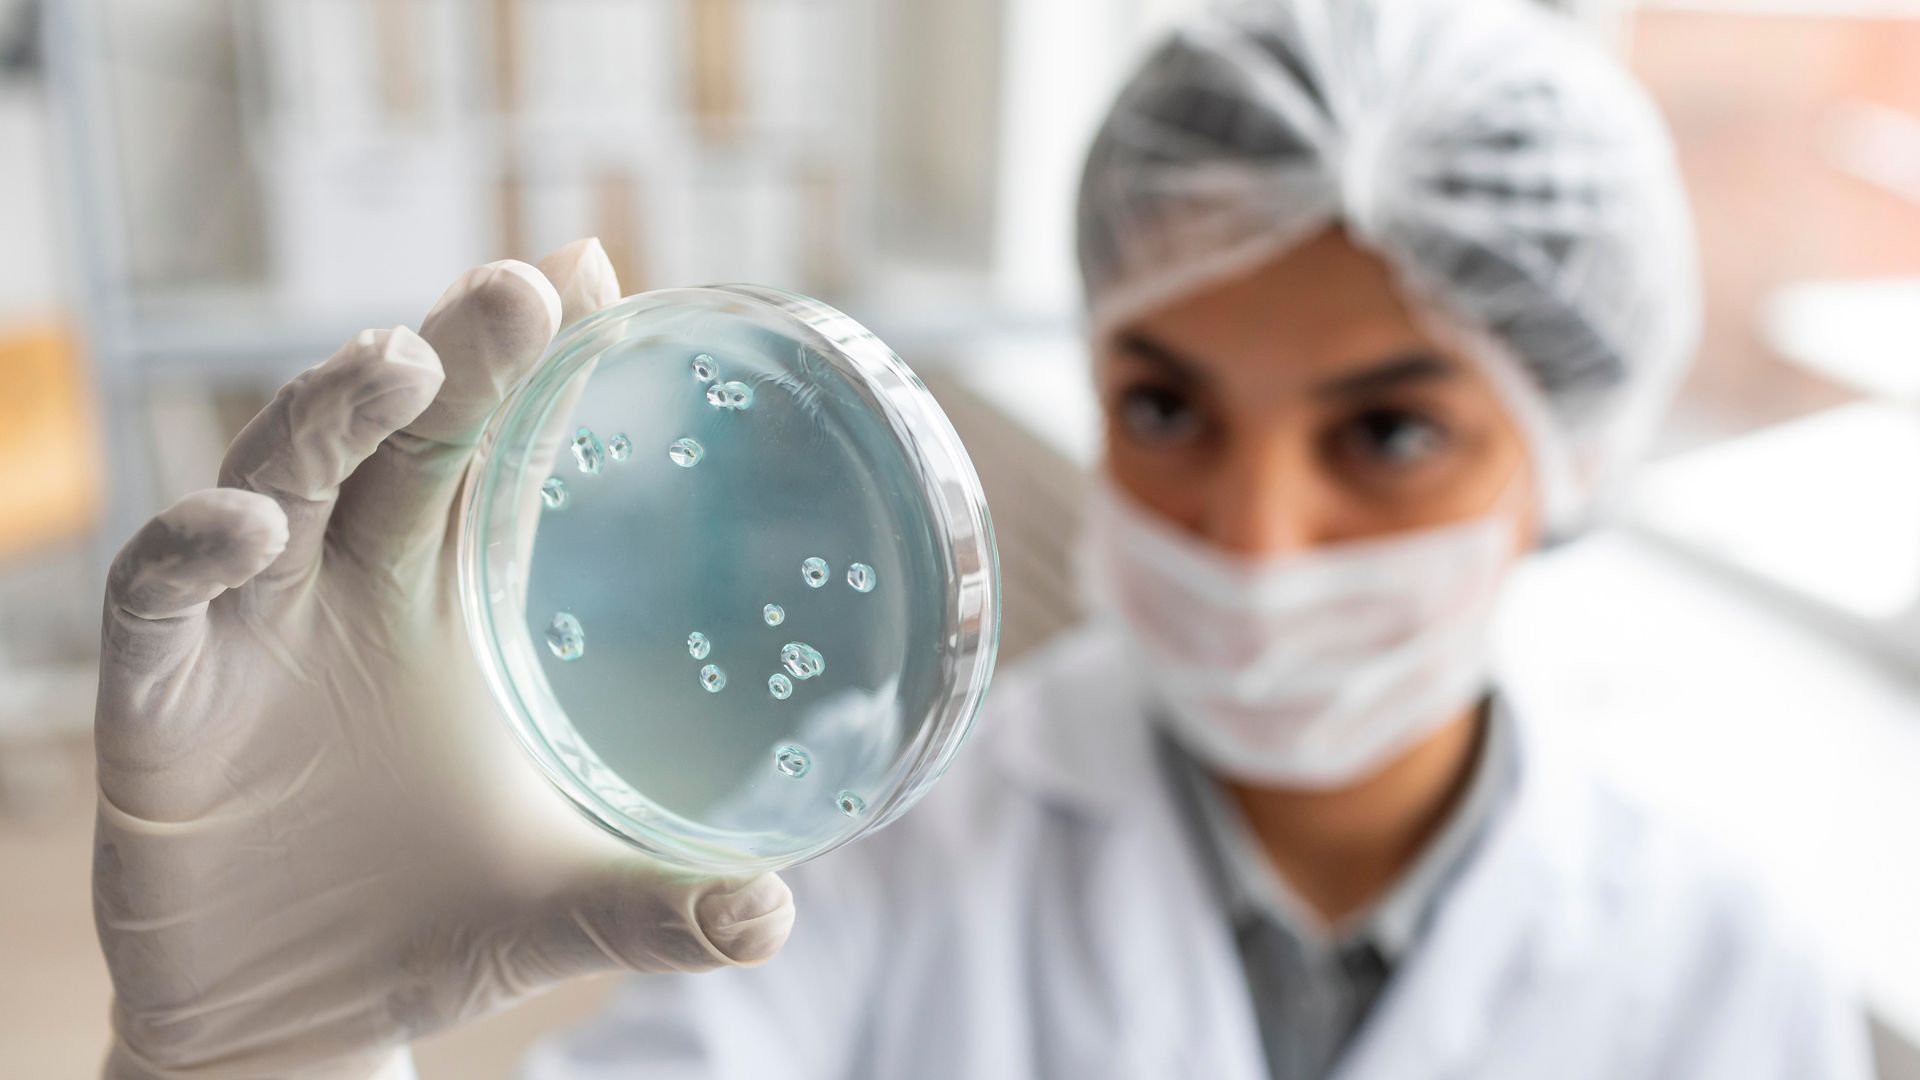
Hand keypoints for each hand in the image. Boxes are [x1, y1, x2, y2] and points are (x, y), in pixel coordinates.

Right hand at [93, 240, 794, 1079]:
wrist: (298, 1023)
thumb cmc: (437, 924)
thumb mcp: (566, 904)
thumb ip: (667, 905)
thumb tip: (776, 913)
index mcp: (446, 603)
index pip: (487, 450)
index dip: (528, 364)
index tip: (591, 274)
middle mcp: (345, 591)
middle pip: (392, 436)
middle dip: (451, 352)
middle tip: (526, 284)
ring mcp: (248, 638)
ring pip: (275, 482)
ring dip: (327, 416)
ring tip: (399, 362)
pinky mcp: (160, 707)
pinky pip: (159, 606)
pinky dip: (194, 555)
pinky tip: (250, 530)